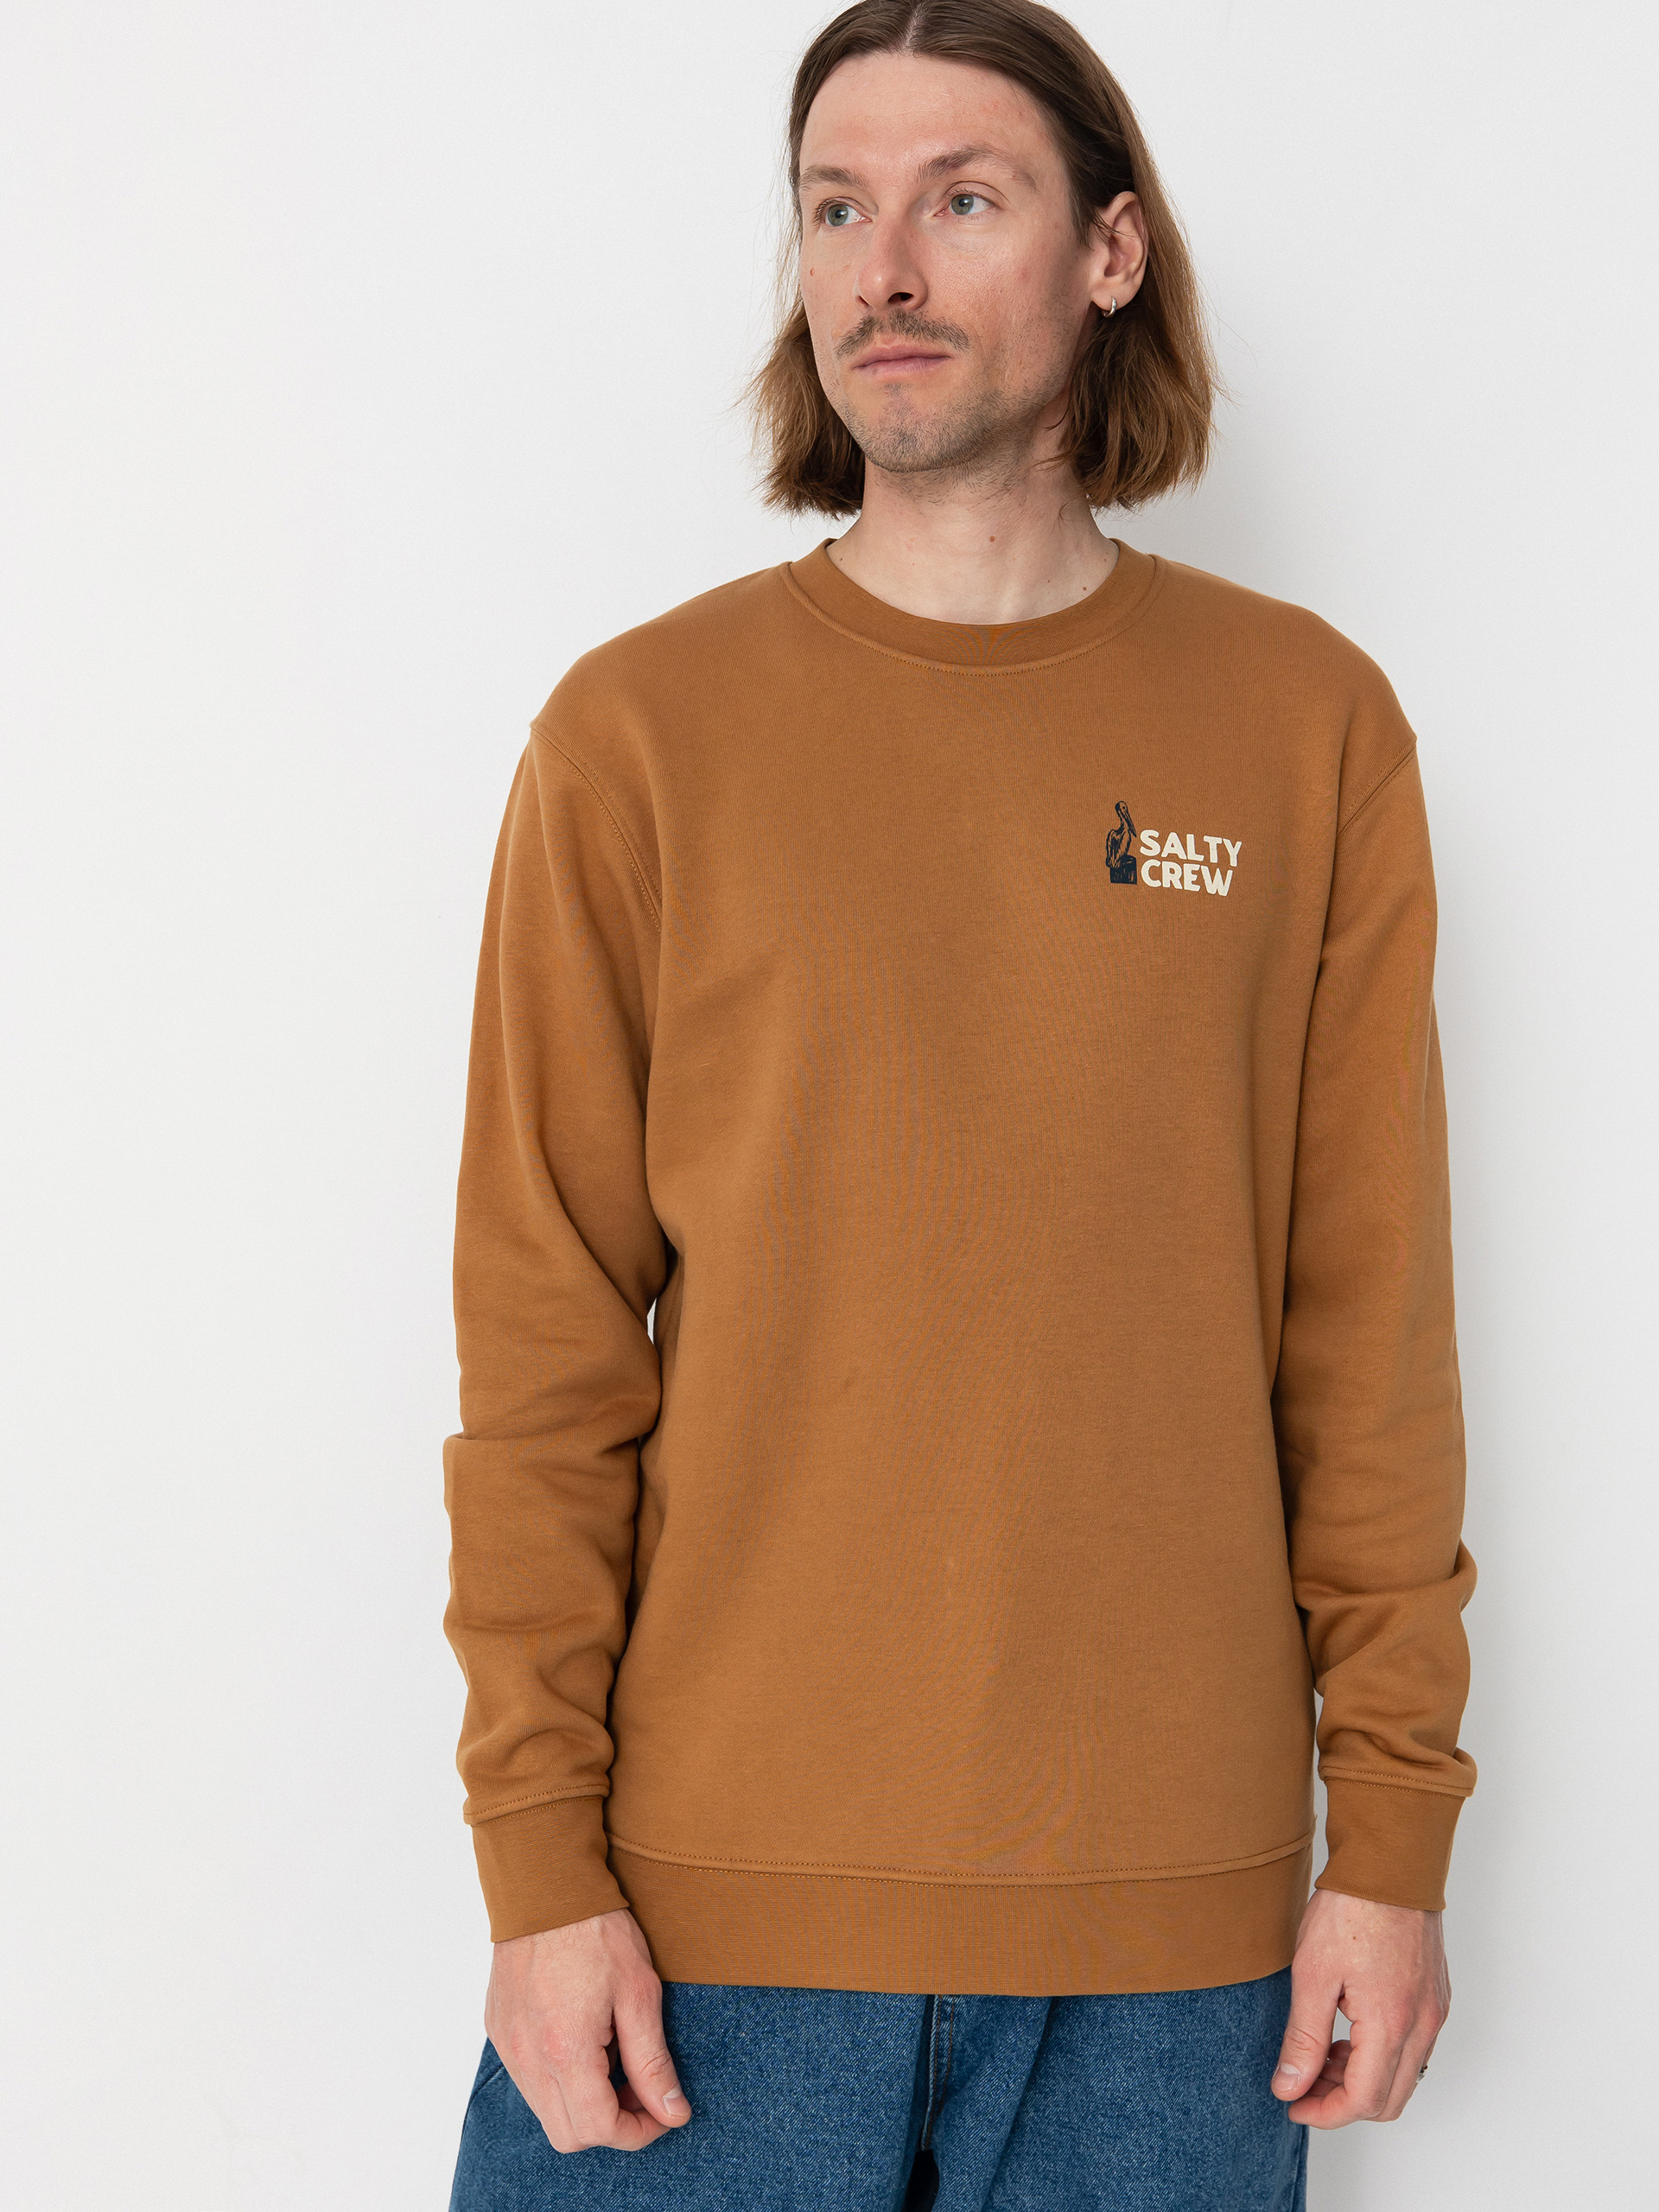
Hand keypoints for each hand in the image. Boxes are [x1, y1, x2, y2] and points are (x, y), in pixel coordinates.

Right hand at [483, 1907, 691, 2153]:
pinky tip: (582, 2042)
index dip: (638, 2131)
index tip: (663, 2110)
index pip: (600, 2129)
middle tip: (640, 2087)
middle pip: (569, 2134)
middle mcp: (528, 2058)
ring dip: (583, 2104)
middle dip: (611, 2124)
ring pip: (545, 2112)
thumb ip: (653, 2062)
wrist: (546, 1883)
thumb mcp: (640, 1993)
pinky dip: (558, 2081)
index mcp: (566, 2051)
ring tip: (614, 2060)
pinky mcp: (497, 2030)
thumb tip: (674, 2114)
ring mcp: (507, 2045)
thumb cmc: (597, 1931)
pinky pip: (527, 2081)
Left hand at [1271, 1888, 1448, 2126]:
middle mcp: (1422, 2025)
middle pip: (1389, 2100)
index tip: (1293, 2102)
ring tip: (1321, 2052)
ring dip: (1362, 2079)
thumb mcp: (1312, 1973)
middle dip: (1343, 2102)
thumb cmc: (1350, 1908)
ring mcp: (1434, 2011)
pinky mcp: (1435, 1996)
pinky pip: (1413, 2048)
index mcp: (1391, 2024)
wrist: (1389, 1862)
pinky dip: (1381, 2055)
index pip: (1363, 2101)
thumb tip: (1290, 2086)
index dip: (1324, 2113)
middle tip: (1304, 2081)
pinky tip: (1348, 2029)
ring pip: (1403, 2077)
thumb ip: (1303, 2038)